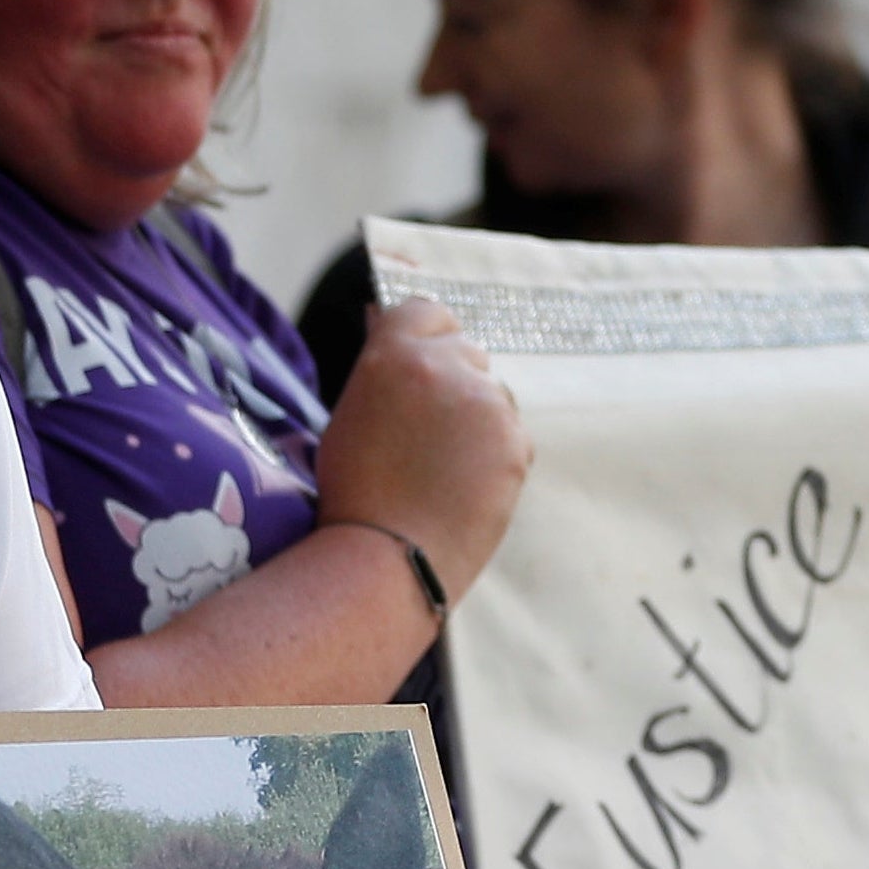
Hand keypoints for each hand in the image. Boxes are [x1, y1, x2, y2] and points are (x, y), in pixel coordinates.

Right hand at [316, 297, 530, 602]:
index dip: (424, 338)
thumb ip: (383, 369)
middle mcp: (448, 367)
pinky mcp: (517, 443)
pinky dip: (495, 453)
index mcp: (397, 353)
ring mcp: (489, 405)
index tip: (419, 366)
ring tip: (443, 466)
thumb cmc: (355, 491)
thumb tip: (390, 325)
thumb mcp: (351, 412)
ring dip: (476, 417)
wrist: (387, 557)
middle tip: (427, 431)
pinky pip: (510, 434)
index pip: (429, 311)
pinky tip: (464, 484)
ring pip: (493, 394)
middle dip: (452, 381)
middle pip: (465, 351)